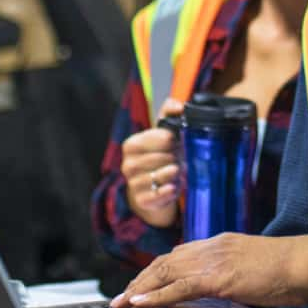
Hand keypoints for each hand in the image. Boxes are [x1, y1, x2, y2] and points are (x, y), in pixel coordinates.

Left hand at [110, 233, 307, 307]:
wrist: (305, 262)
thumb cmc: (289, 268)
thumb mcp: (254, 265)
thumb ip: (235, 270)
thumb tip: (228, 283)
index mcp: (222, 243)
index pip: (179, 254)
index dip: (157, 269)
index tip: (141, 283)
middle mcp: (213, 246)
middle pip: (166, 261)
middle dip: (141, 280)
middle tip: (121, 296)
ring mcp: (214, 260)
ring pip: (166, 272)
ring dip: (140, 289)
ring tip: (122, 302)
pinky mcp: (218, 277)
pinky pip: (178, 288)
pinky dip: (155, 296)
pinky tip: (140, 303)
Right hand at [122, 98, 183, 227]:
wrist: (154, 187)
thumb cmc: (160, 156)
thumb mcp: (163, 133)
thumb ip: (169, 112)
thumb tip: (179, 106)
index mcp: (131, 145)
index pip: (161, 138)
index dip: (174, 140)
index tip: (176, 143)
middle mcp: (128, 165)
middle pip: (163, 157)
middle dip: (176, 157)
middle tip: (178, 158)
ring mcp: (133, 184)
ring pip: (161, 175)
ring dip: (174, 173)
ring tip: (177, 171)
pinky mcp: (142, 200)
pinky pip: (159, 194)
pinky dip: (170, 190)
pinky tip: (174, 186)